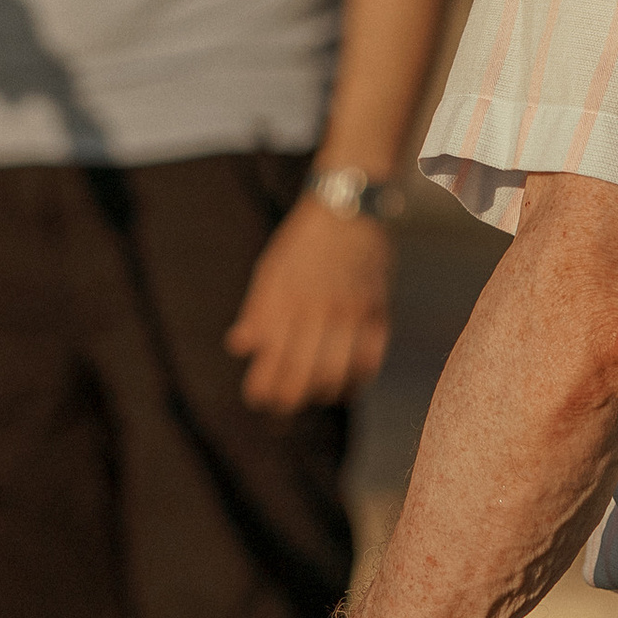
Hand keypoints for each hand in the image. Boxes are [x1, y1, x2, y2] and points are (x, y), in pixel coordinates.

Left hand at [225, 200, 391, 412]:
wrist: (348, 208)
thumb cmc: (303, 242)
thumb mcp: (270, 269)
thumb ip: (257, 310)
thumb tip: (239, 347)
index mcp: (286, 298)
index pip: (271, 359)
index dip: (263, 387)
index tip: (257, 398)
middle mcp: (318, 308)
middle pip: (302, 373)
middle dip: (288, 399)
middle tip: (281, 408)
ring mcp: (351, 311)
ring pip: (337, 373)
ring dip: (321, 394)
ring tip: (311, 397)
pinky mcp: (378, 310)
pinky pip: (370, 359)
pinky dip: (358, 380)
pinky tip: (345, 385)